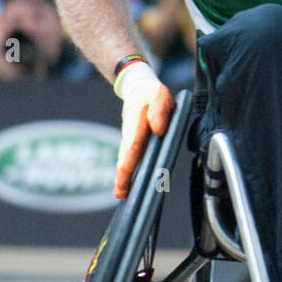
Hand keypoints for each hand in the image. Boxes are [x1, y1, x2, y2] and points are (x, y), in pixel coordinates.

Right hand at [113, 60, 173, 198]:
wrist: (139, 87)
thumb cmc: (152, 93)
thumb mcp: (160, 96)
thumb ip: (160, 111)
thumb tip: (159, 130)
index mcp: (137, 123)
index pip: (132, 146)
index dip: (128, 163)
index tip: (124, 176)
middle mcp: (130, 133)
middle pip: (125, 157)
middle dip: (122, 176)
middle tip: (121, 194)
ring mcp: (130, 138)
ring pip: (125, 159)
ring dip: (123, 175)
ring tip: (122, 194)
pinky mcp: (133, 140)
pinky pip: (129, 156)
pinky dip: (127, 169)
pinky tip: (129, 182)